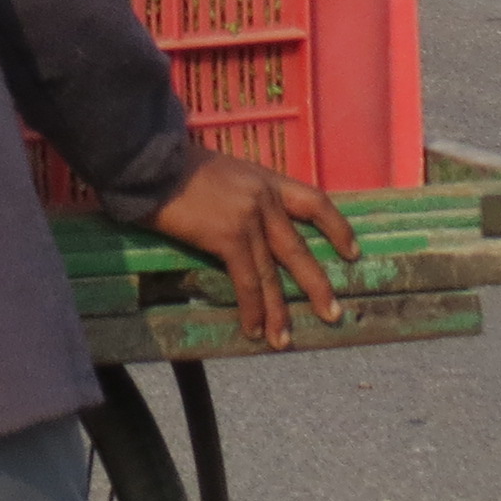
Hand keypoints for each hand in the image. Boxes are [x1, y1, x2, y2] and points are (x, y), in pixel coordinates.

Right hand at [148, 152, 357, 349]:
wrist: (147, 160)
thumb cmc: (172, 164)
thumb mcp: (219, 170)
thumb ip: (238, 193)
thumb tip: (235, 218)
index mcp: (265, 179)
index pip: (314, 201)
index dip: (337, 228)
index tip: (352, 252)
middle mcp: (264, 198)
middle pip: (299, 249)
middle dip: (318, 285)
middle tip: (333, 313)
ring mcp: (248, 218)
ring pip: (272, 274)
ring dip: (280, 311)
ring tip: (285, 340)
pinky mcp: (227, 237)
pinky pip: (247, 281)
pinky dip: (252, 308)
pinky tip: (253, 329)